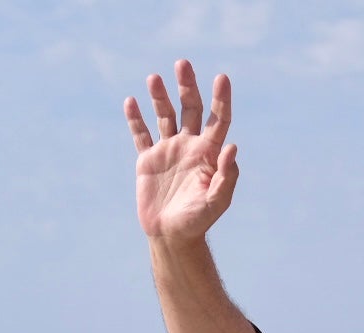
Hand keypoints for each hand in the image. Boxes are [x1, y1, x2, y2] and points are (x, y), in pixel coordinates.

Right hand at [125, 61, 238, 242]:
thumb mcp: (216, 202)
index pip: (217, 119)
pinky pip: (141, 134)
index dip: (220, 99)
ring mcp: (168, 151)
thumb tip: (232, 147)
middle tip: (183, 64)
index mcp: (208, 153)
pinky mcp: (147, 160)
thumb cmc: (198, 222)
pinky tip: (131, 102)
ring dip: (160, 96)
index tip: (221, 78)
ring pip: (165, 116)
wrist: (171, 236)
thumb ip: (226, 176)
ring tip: (154, 78)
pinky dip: (135, 118)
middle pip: (190, 108)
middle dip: (187, 86)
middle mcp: (189, 146)